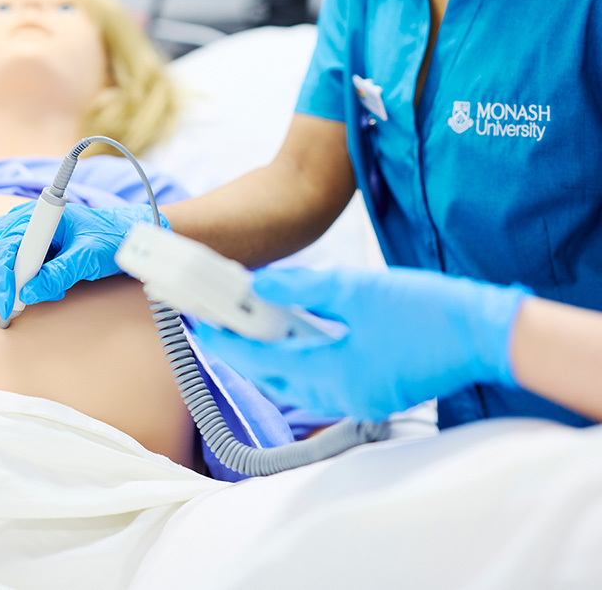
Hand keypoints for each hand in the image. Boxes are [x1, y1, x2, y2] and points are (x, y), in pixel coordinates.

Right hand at [0, 201, 169, 320]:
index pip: (7, 244)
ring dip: (14, 276)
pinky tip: (48, 282)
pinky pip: (14, 261)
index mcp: (43, 214)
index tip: (10, 304)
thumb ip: (59, 274)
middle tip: (26, 295)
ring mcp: (30, 231)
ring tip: (44, 285)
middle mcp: (31, 219)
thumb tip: (28, 293)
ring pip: (0, 254)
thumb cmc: (111, 238)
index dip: (4, 276)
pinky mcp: (34, 244)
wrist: (127, 235)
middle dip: (6, 275)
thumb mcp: (88, 257)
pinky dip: (24, 277)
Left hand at [192, 266, 528, 420]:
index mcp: (335, 372)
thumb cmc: (425, 308)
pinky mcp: (378, 393)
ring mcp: (364, 400)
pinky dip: (305, 362)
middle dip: (247, 353)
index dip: (229, 342)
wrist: (484, 333)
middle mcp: (344, 396)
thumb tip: (258, 286)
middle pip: (278, 379)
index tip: (202, 325)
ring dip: (275, 358)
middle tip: (222, 322)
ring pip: (301, 384)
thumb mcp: (358, 289)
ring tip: (254, 326)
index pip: (264, 362)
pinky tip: (301, 337)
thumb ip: (303, 289)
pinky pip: (327, 383)